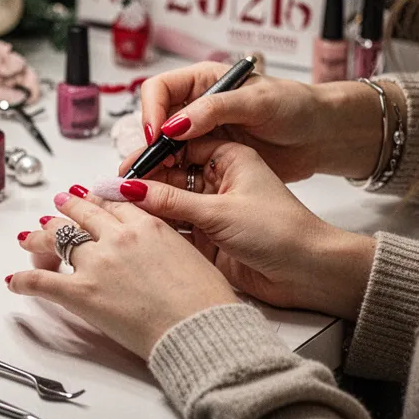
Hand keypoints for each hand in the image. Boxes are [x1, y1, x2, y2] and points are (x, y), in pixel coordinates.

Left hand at [11, 191, 239, 359]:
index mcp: (147, 225)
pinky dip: (24, 281)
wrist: (200, 329)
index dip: (97, 201)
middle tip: (59, 206)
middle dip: (67, 210)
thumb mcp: (193, 255)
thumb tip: (159, 249)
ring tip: (30, 236)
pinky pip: (43, 282)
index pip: (113, 204)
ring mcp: (97, 263)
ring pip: (58, 239)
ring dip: (40, 236)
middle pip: (82, 215)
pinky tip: (14, 282)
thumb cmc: (205, 302)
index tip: (91, 199)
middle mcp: (118, 237)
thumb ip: (167, 243)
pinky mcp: (82, 293)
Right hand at [118, 142, 376, 320]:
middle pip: (168, 173)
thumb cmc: (283, 231)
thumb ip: (171, 200)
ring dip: (146, 207)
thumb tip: (130, 188)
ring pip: (168, 201)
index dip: (149, 153)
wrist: (309, 274)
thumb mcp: (220, 210)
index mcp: (228, 154)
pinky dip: (157, 229)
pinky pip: (174, 226)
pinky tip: (135, 232)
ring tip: (114, 213)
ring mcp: (212, 207)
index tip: (123, 167)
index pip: (178, 144)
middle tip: (109, 193)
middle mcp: (217, 178)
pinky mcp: (208, 235)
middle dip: (141, 182)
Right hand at [126, 61, 397, 181]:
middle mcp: (197, 108)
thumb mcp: (256, 104)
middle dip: (146, 147)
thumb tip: (173, 125)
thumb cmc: (297, 109)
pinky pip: (180, 172)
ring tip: (145, 189)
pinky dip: (169, 184)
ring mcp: (202, 136)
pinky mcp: (209, 162)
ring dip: (154, 168)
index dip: (151, 112)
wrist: (324, 137)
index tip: (157, 137)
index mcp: (203, 82)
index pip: (159, 90)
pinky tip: (165, 196)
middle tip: (140, 171)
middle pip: (154, 124)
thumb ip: (213, 111)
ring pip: (164, 151)